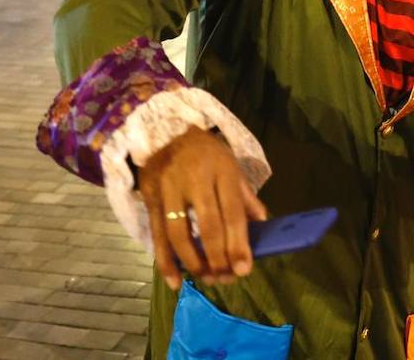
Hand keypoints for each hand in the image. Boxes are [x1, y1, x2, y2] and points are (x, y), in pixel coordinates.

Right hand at [136, 126, 267, 291]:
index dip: (238, 243)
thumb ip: (245, 197)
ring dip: (194, 263)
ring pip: (179, 234)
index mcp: (222, 171)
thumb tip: (262, 226)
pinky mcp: (151, 199)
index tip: (244, 269)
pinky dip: (165, 262)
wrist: (165, 132)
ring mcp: (170, 190)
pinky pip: (157, 235)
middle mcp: (196, 181)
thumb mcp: (231, 165)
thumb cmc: (206, 152)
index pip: (232, 212)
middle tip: (225, 278)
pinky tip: (176, 281)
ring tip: (206, 279)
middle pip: (208, 226)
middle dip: (218, 258)